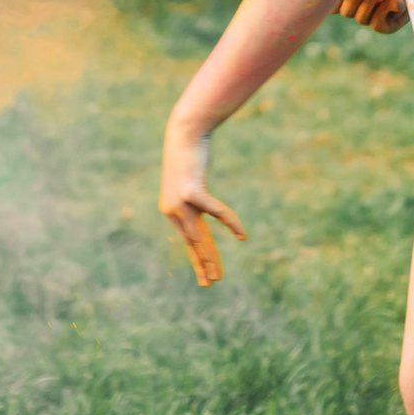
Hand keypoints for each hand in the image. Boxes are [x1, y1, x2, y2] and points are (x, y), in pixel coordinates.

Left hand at [158, 123, 246, 286]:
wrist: (184, 132)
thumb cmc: (189, 153)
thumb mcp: (190, 180)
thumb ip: (193, 194)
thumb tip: (199, 202)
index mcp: (172, 209)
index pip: (187, 240)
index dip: (197, 259)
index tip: (205, 277)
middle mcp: (172, 209)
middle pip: (193, 242)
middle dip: (203, 264)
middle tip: (211, 283)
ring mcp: (180, 201)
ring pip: (199, 235)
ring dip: (210, 257)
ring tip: (218, 276)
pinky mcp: (190, 191)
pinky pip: (214, 211)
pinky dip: (229, 222)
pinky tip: (241, 235)